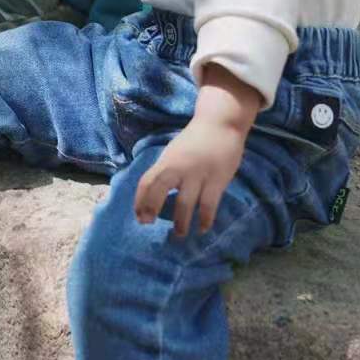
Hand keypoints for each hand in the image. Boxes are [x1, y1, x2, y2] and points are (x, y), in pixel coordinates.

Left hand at [133, 64, 259, 237]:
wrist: (220, 125)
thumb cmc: (194, 142)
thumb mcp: (174, 153)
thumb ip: (164, 172)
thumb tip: (151, 196)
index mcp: (167, 161)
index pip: (147, 181)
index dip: (140, 200)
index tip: (139, 216)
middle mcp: (180, 168)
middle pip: (160, 189)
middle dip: (152, 208)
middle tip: (148, 225)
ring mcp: (199, 174)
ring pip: (186, 203)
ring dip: (181, 222)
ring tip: (179, 235)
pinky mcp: (218, 180)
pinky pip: (209, 205)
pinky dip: (206, 219)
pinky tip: (203, 229)